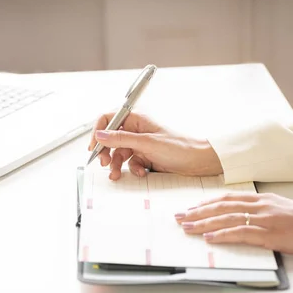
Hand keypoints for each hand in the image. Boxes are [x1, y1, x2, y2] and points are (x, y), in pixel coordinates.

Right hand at [88, 112, 221, 179]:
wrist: (198, 161)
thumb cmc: (179, 146)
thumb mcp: (146, 142)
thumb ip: (121, 139)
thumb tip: (100, 135)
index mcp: (136, 118)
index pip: (109, 118)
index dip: (99, 131)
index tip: (94, 146)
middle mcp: (136, 129)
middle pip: (111, 138)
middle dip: (107, 151)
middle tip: (104, 163)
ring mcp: (140, 143)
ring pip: (119, 153)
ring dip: (116, 164)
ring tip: (116, 174)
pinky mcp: (145, 156)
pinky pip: (130, 162)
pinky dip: (132, 169)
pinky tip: (140, 172)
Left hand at [175, 192, 292, 257]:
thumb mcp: (283, 208)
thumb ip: (262, 210)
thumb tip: (244, 216)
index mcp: (263, 199)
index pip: (228, 198)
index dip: (207, 203)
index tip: (191, 208)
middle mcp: (261, 206)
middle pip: (222, 207)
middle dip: (198, 212)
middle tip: (180, 217)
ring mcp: (265, 219)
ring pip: (227, 219)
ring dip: (204, 224)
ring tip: (187, 228)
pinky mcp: (271, 235)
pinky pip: (241, 233)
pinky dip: (223, 235)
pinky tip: (210, 238)